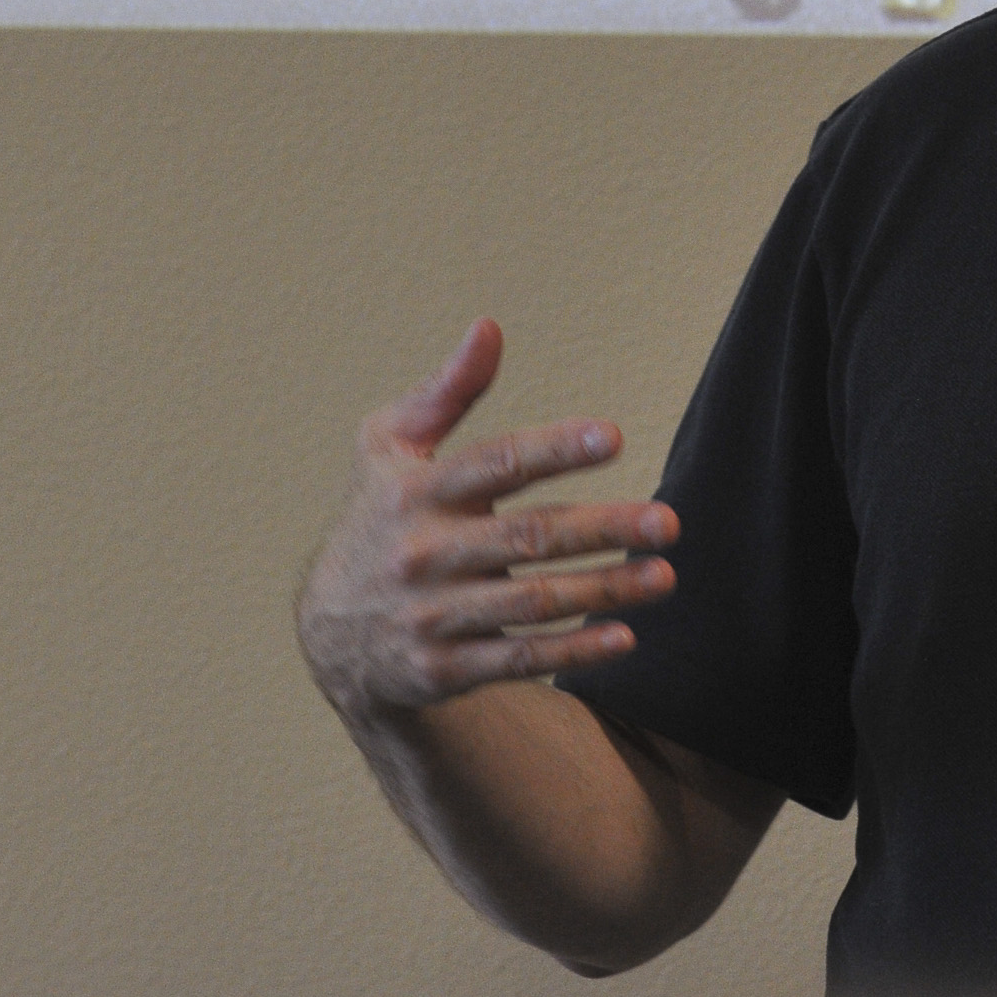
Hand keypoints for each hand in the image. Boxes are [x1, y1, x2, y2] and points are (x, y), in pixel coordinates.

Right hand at [296, 319, 678, 716]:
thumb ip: (446, 390)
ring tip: (663, 576)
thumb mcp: (389, 447)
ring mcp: (430, 615)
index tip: (614, 438)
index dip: (555, 449)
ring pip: (531, 602)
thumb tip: (490, 327)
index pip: (496, 463)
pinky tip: (624, 635)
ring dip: (604, 590)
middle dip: (603, 529)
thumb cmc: (378, 518)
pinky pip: (516, 659)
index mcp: (416, 491)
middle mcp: (424, 552)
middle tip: (668, 523)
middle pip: (527, 537)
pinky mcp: (440, 669)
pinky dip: (571, 650)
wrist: (328, 632)